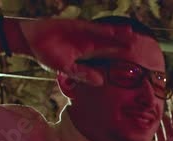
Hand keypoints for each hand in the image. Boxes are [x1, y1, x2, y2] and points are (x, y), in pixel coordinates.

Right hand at [17, 18, 134, 85]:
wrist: (30, 40)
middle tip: (142, 49)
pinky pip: (93, 28)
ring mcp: (84, 35)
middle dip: (125, 46)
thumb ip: (83, 74)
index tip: (135, 65)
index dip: (121, 61)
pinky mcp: (77, 26)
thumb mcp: (66, 68)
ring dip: (119, 35)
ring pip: (106, 36)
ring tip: (133, 36)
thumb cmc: (47, 56)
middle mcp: (89, 45)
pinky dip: (104, 29)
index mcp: (88, 57)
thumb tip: (101, 82)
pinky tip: (115, 31)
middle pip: (111, 46)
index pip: (108, 59)